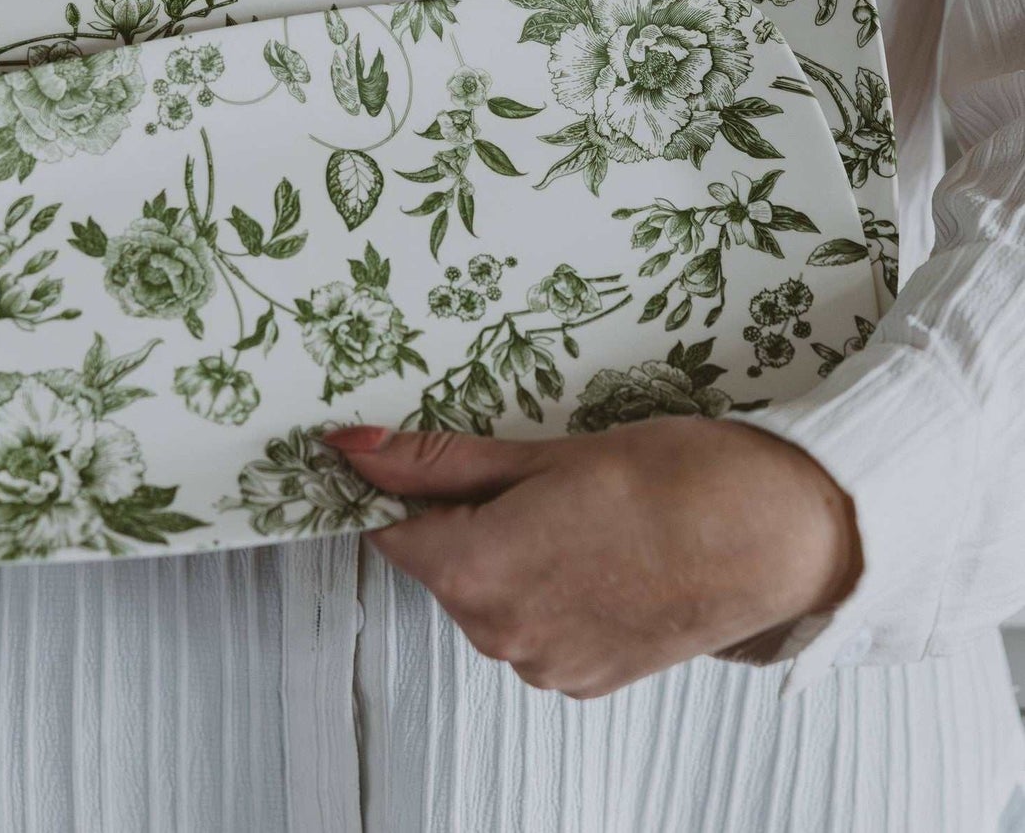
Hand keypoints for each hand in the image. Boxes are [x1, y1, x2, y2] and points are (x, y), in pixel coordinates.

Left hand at [325, 416, 861, 698]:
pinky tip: (600, 554)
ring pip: (488, 599)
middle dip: (465, 521)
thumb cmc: (670, 478)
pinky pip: (534, 630)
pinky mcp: (588, 680)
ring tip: (579, 514)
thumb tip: (351, 449)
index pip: (393, 533)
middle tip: (533, 476)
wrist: (778, 536)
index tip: (421, 464)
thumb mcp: (541, 453)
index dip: (404, 492)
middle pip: (442, 566)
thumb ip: (437, 461)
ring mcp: (547, 666)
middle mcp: (501, 635)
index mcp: (476, 572)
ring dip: (508, 557)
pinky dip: (548, 592)